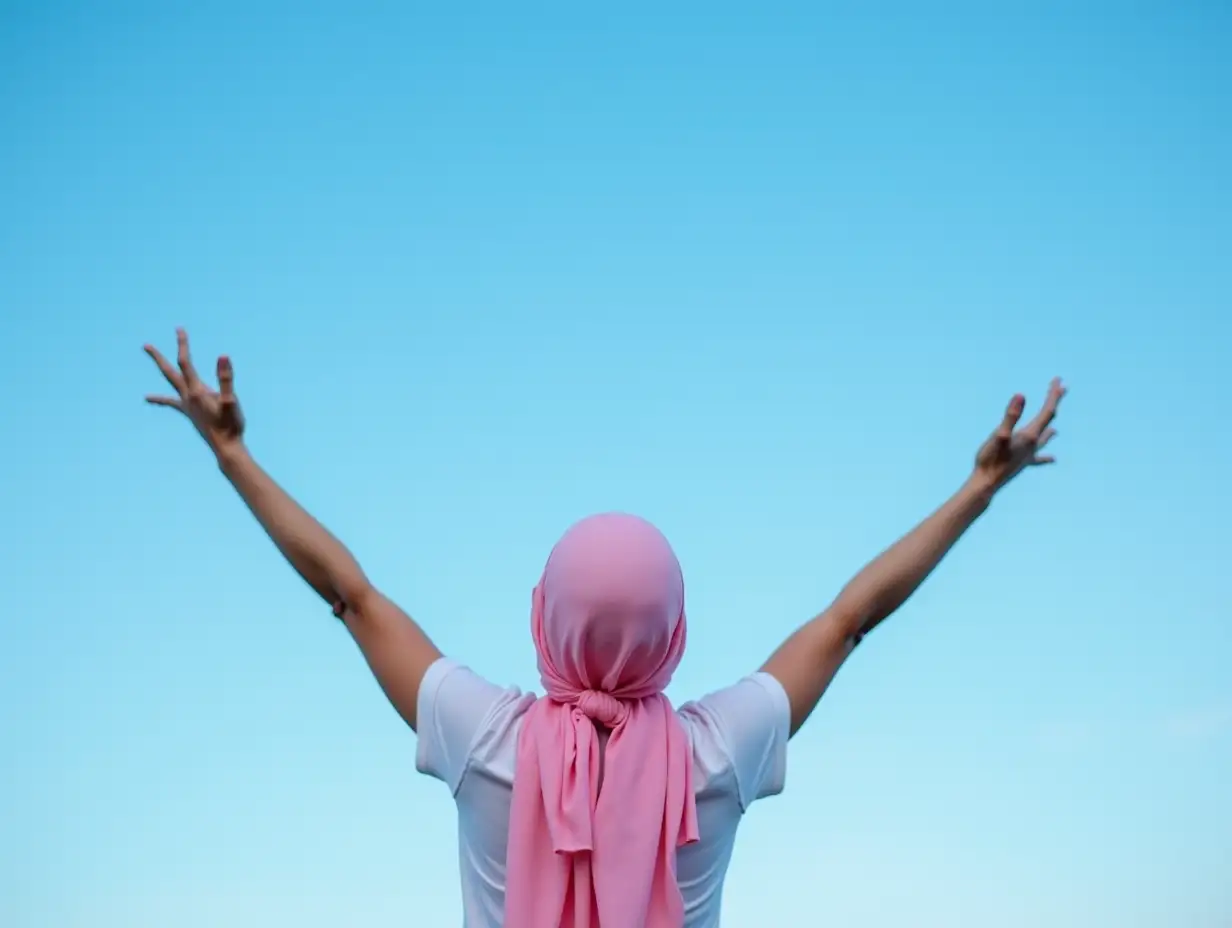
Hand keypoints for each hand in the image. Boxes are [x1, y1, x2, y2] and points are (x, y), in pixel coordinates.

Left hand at [144, 328, 245, 457]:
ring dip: (160, 379)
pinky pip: (173, 403)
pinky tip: (150, 398)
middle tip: (145, 346)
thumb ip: (226, 378)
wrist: (226, 448)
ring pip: (170, 387)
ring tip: (142, 378)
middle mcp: (188, 397)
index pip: (185, 362)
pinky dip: (161, 399)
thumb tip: (223, 356)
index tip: (179, 330)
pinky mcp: (190, 414)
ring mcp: (187, 406)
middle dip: (158, 358)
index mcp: (197, 391)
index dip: (182, 345)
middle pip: (169, 373)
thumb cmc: (231, 425)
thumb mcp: (231, 400)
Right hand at [972, 377, 1065, 493]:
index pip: (1047, 411)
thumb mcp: (999, 434)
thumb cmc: (990, 460)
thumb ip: (1011, 415)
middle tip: (1062, 388)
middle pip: (1048, 420)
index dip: (1054, 395)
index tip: (1058, 380)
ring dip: (1050, 430)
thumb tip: (1021, 395)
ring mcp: (1028, 455)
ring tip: (1056, 429)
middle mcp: (1033, 444)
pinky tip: (1053, 459)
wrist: (986, 486)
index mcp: (1029, 435)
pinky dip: (1045, 456)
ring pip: (1043, 439)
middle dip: (1054, 403)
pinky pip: (1037, 458)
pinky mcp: (1022, 463)